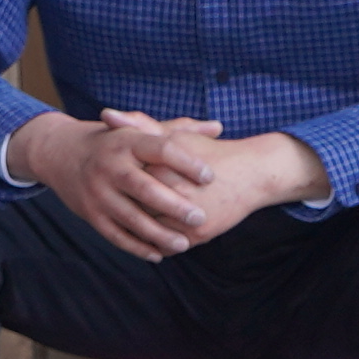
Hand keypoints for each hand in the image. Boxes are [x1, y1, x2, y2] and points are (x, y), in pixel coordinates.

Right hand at [8, 106, 207, 258]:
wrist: (61, 154)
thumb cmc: (115, 143)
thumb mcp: (140, 131)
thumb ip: (178, 130)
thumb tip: (218, 127)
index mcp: (127, 142)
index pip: (161, 150)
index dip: (187, 163)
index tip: (209, 176)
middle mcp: (110, 166)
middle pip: (146, 189)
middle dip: (174, 206)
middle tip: (200, 218)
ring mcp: (98, 192)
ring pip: (132, 218)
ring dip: (158, 234)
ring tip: (184, 244)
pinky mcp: (91, 214)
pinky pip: (116, 235)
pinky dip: (137, 247)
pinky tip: (158, 254)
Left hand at [119, 116, 327, 252]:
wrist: (252, 175)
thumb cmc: (210, 151)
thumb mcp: (175, 137)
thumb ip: (140, 126)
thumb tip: (106, 114)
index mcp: (164, 168)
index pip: (126, 182)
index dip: (115, 182)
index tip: (110, 181)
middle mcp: (175, 194)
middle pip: (134, 208)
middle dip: (123, 208)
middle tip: (114, 205)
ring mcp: (186, 217)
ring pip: (149, 230)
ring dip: (137, 229)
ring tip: (129, 221)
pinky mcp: (197, 235)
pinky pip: (167, 244)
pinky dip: (156, 242)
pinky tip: (149, 234)